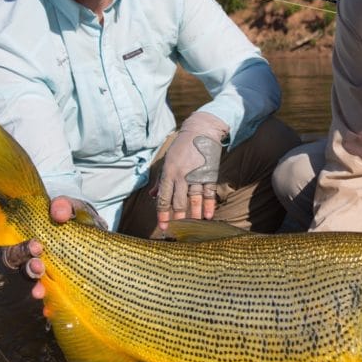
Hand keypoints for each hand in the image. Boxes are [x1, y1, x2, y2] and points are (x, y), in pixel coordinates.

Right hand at [0, 195, 106, 299]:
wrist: (100, 235)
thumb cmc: (81, 220)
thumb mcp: (75, 209)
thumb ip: (66, 206)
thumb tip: (58, 213)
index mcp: (34, 239)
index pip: (18, 246)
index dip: (22, 248)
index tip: (36, 246)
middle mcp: (36, 257)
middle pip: (23, 266)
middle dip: (29, 268)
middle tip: (39, 267)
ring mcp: (48, 272)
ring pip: (34, 282)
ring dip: (36, 286)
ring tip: (40, 291)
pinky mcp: (60, 285)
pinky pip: (50, 297)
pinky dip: (49, 305)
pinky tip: (50, 310)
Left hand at [152, 111, 228, 230]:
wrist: (201, 130)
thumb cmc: (182, 147)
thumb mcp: (168, 161)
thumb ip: (160, 180)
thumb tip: (152, 196)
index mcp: (169, 172)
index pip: (164, 198)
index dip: (162, 214)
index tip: (162, 226)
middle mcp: (182, 176)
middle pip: (178, 202)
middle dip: (176, 218)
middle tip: (175, 231)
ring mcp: (197, 175)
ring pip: (194, 199)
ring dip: (193, 214)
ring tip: (192, 227)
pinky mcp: (210, 173)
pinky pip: (209, 192)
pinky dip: (209, 205)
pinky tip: (208, 216)